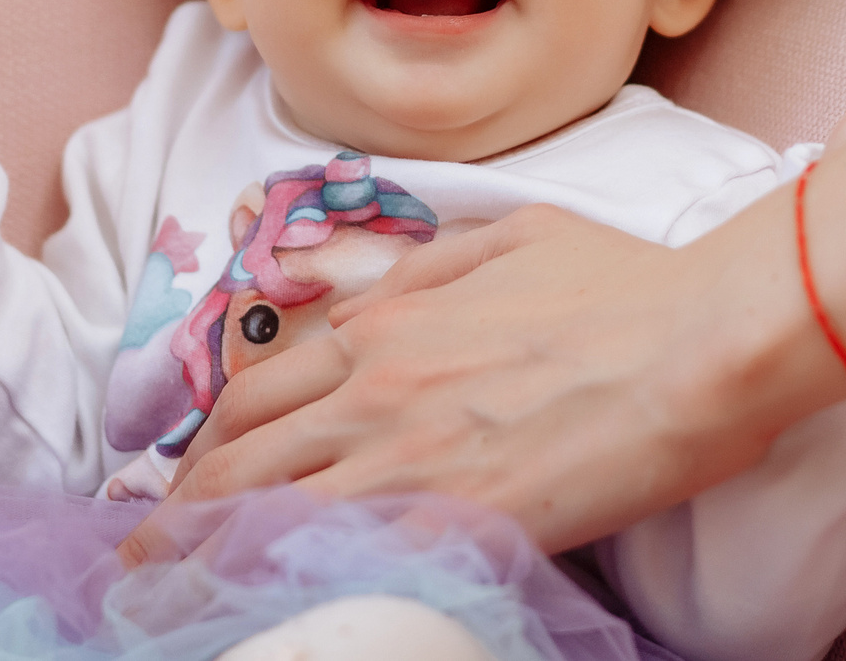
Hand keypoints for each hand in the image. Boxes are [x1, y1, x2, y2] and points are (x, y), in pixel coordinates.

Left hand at [114, 199, 845, 565]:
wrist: (698, 338)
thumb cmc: (627, 285)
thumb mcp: (514, 238)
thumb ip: (437, 264)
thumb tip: (386, 287)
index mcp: (389, 319)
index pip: (259, 390)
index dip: (208, 443)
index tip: (188, 478)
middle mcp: (376, 382)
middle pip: (237, 457)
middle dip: (177, 511)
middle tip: (146, 556)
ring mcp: (407, 452)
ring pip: (264, 509)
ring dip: (201, 553)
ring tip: (164, 595)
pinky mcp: (452, 515)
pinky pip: (337, 557)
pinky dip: (281, 581)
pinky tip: (259, 607)